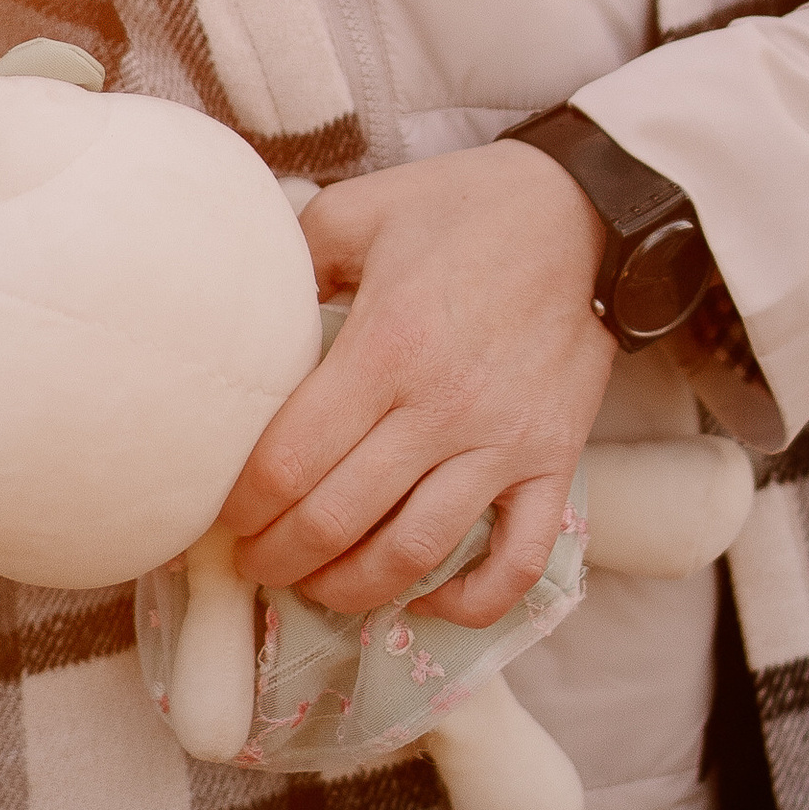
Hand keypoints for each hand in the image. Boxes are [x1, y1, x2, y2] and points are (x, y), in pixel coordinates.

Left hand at [223, 141, 614, 628]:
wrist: (586, 214)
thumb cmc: (466, 208)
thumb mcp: (363, 209)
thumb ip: (299, 258)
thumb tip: (253, 314)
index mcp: (386, 346)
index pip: (291, 460)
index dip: (243, 505)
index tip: (221, 516)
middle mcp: (442, 407)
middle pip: (337, 519)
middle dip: (277, 557)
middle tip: (251, 562)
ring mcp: (503, 444)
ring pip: (413, 553)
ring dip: (349, 588)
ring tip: (313, 586)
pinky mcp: (553, 462)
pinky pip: (516, 559)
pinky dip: (469, 600)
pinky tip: (425, 601)